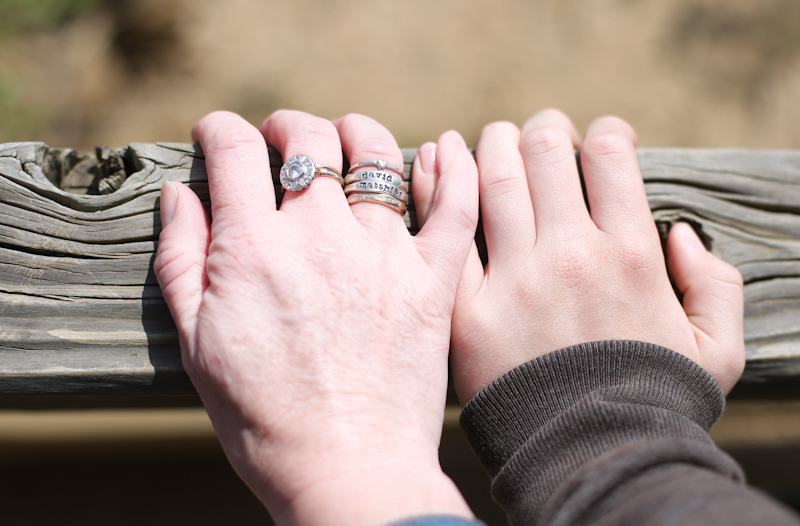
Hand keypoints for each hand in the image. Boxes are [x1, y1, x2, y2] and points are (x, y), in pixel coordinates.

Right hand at [154, 110, 478, 524]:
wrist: (346, 469)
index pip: (234, 150)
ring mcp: (383, 255)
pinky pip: (454, 205)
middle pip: (308, 138)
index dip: (219, 129)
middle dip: (287, 125)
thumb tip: (180, 193)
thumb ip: (180, 258)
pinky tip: (444, 148)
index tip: (217, 135)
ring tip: (346, 139)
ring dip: (356, 133)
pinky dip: (453, 168)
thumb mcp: (197, 343)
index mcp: (254, 250)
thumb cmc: (262, 417)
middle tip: (280, 138)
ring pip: (377, 155)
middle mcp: (320, 238)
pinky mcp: (431, 280)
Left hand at [413, 109, 744, 401]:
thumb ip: (715, 283)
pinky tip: (436, 161)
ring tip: (491, 141)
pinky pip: (447, 229)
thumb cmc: (652, 403)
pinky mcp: (466, 309)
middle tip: (538, 137)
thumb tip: (681, 234)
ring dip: (491, 143)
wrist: (586, 460)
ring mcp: (515, 280)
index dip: (604, 132)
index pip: (609, 153)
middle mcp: (571, 255)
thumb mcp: (715, 349)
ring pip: (493, 175)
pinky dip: (438, 183)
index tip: (598, 141)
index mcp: (630, 255)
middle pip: (544, 150)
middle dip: (543, 129)